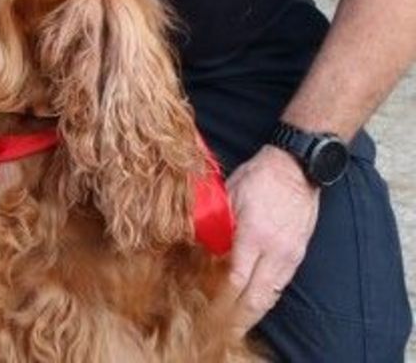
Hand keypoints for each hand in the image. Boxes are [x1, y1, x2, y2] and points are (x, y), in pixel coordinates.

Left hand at [225, 144, 319, 333]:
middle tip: (220, 330)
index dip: (221, 300)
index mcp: (254, 235)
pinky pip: (280, 286)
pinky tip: (254, 306)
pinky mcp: (298, 255)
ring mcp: (289, 255)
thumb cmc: (258, 177)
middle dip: (238, 318)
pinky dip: (266, 299)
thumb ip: (215, 224)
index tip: (206, 311)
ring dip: (253, 313)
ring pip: (271, 295)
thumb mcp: (229, 196)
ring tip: (236, 326)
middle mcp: (275, 251)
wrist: (297, 167)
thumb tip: (198, 246)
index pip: (236, 280)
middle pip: (256, 297)